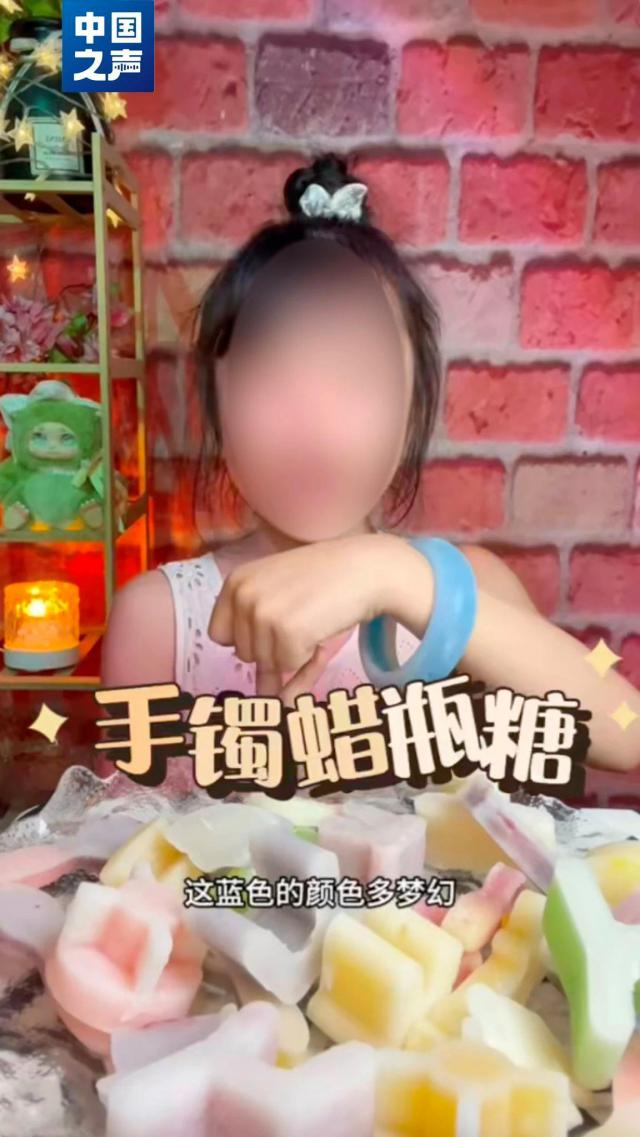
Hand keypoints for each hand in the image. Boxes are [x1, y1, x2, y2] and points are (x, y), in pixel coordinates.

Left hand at [208, 533, 433, 701]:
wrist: (365, 570)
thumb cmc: (329, 583)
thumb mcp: (286, 602)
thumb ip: (266, 642)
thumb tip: (268, 700)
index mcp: (236, 582)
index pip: (220, 635)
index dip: (249, 639)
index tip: (272, 629)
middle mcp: (242, 596)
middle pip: (245, 654)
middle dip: (273, 648)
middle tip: (301, 622)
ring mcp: (262, 614)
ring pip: (268, 663)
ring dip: (293, 652)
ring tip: (313, 621)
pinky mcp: (286, 631)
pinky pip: (291, 666)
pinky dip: (309, 656)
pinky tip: (321, 628)